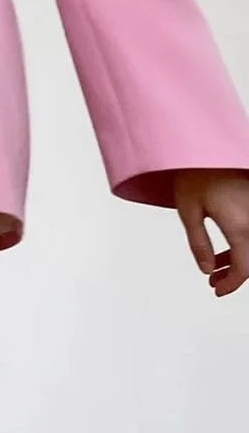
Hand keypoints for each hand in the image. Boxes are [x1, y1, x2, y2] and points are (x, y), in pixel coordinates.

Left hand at [174, 169, 248, 296]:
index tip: (217, 290)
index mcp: (240, 226)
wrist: (207, 142)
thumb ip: (199, 243)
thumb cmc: (196, 171)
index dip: (232, 285)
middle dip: (235, 275)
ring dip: (238, 261)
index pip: (245, 269)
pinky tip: (224, 250)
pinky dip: (241, 245)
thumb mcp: (189, 209)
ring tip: (215, 268)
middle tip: (215, 282)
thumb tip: (206, 269)